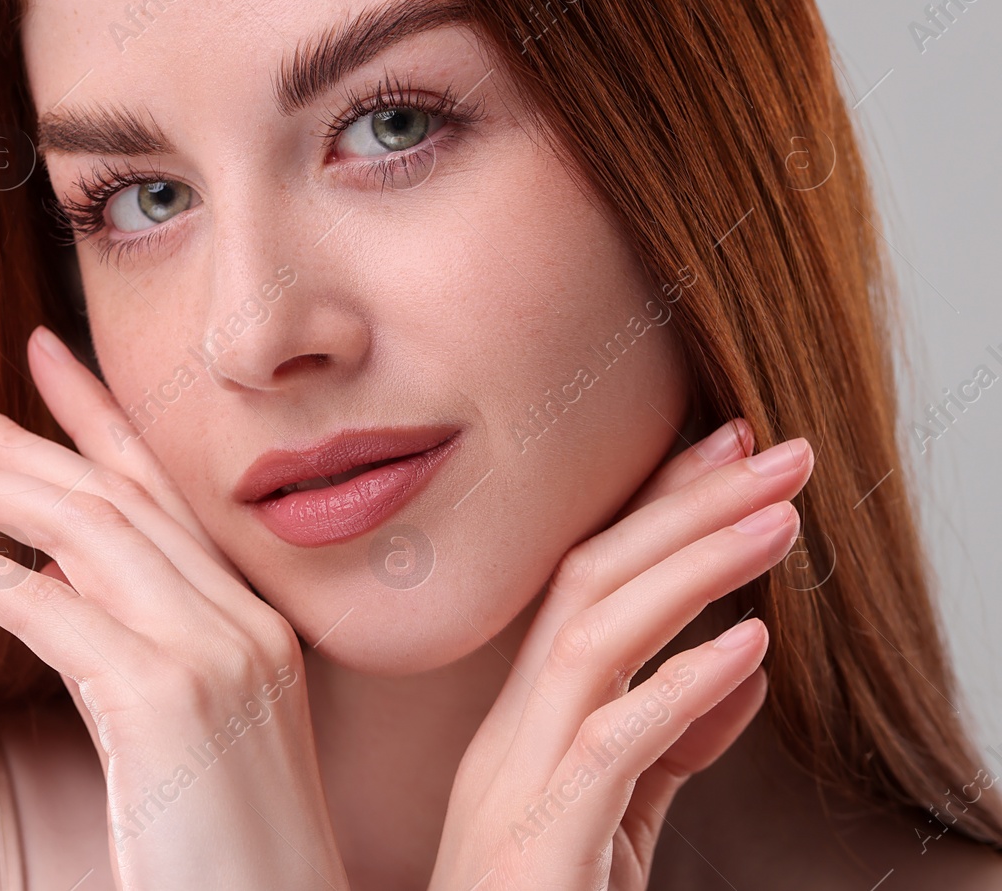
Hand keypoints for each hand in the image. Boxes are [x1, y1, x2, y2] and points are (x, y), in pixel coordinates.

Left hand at [0, 325, 348, 890]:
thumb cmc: (229, 855)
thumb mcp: (190, 731)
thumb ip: (134, 645)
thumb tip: (50, 581)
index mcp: (256, 622)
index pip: (165, 493)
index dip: (99, 415)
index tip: (44, 355)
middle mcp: (244, 621)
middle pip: (114, 498)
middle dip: (20, 437)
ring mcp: (215, 655)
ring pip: (83, 533)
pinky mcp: (169, 702)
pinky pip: (52, 610)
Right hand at [426, 418, 812, 889]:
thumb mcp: (620, 817)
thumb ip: (671, 739)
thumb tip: (739, 660)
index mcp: (524, 721)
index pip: (585, 587)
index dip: (656, 511)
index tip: (723, 453)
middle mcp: (510, 731)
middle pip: (588, 585)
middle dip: (684, 506)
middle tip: (774, 449)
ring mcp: (518, 779)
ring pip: (593, 638)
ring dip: (692, 568)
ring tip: (778, 519)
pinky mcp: (543, 838)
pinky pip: (612, 747)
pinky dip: (680, 689)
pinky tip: (744, 647)